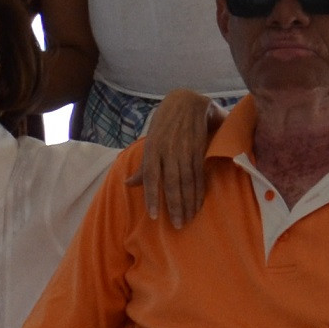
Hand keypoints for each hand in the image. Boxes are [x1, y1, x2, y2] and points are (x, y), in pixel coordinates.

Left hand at [137, 89, 216, 228]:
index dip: (152, 196)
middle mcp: (169, 151)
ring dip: (189, 203)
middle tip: (178, 225)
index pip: (151, 177)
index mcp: (153, 149)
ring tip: (188, 220)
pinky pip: (200, 175)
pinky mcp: (200, 151)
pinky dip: (200, 192)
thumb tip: (128, 184)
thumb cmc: (164, 124)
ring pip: (188, 182)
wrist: (188, 102)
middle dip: (175, 205)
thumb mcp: (150, 142)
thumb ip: (142, 165)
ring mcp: (186, 151)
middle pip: (172, 183)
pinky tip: (199, 205)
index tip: (155, 216)